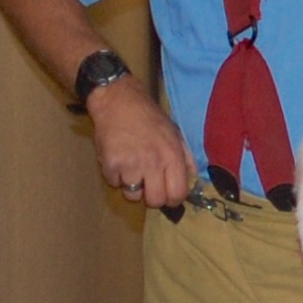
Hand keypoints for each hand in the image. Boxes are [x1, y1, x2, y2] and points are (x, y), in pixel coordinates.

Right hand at [86, 75, 195, 206]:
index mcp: (172, 156)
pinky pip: (114, 184)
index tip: (168, 195)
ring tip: (132, 170)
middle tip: (149, 186)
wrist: (118, 100)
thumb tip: (192, 179)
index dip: (174, 199)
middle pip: (155, 201)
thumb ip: (186, 158)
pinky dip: (115, 176)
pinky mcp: (110, 163)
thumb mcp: (175, 133)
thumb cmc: (149, 117)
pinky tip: (119, 161)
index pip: (178, 194)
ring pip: (132, 196)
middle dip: (152, 198)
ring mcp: (130, 165)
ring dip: (132, 187)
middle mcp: (152, 163)